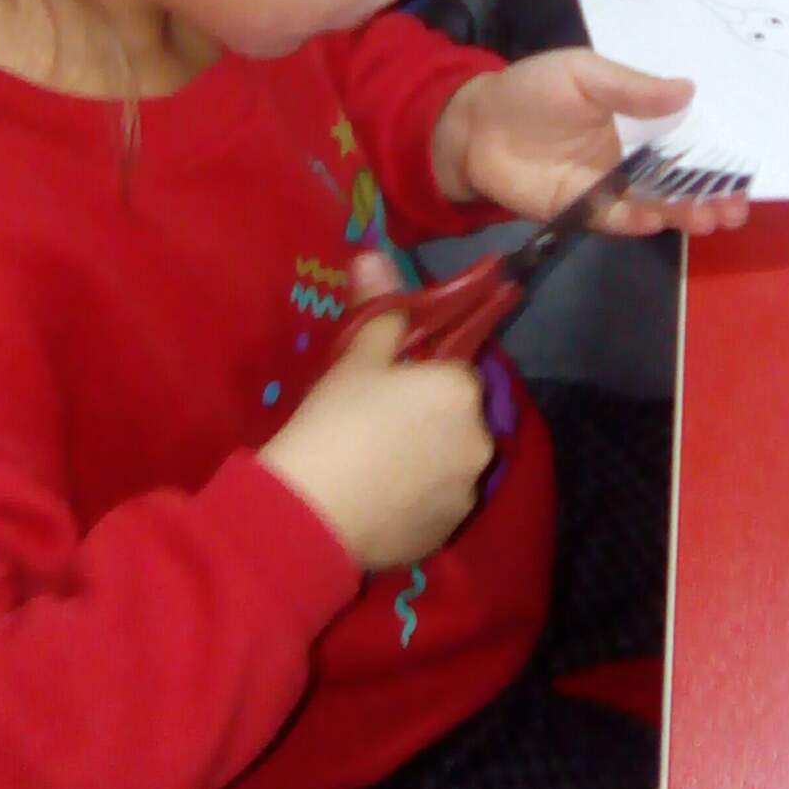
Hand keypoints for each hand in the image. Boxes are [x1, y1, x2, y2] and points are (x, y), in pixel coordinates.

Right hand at [257, 254, 492, 569]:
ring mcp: (466, 491)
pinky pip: (437, 504)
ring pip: (450, 464)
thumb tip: (375, 256)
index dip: (424, 377)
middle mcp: (479, 439)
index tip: (390, 386)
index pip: (457, 373)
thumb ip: (380, 310)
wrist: (310, 512)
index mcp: (460, 390)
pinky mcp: (446, 532)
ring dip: (427, 461)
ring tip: (375, 466)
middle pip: (458, 419)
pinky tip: (377, 500)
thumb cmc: (335, 422)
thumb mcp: (355, 359)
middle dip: (429, 419)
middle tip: (377, 425)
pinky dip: (416, 499)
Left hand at [431, 48, 749, 236]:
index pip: (688, 135)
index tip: (748, 161)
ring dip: (687, 211)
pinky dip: (640, 219)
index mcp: (639, 117)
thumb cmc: (532, 90)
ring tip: (713, 216)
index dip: (718, 149)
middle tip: (739, 204)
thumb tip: (688, 90)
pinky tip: (660, 218)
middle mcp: (634, 155)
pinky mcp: (586, 210)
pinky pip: (620, 217)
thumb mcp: (583, 73)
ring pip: (659, 202)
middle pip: (682, 176)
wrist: (476, 125)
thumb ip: (631, 87)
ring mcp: (612, 186)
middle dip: (714, 191)